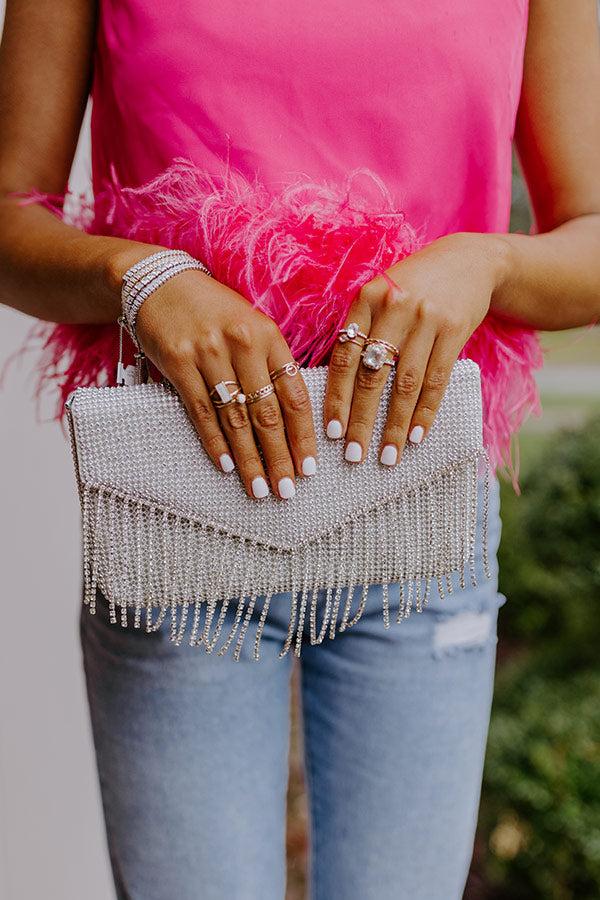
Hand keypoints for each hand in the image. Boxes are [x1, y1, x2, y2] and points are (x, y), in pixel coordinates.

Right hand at [133, 267, 317, 499]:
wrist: (161, 282)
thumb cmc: (213, 310)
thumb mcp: (251, 326)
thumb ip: (271, 364)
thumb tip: (292, 417)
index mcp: (269, 336)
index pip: (294, 395)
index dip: (303, 435)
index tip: (309, 467)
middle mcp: (243, 344)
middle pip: (267, 412)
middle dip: (279, 456)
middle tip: (288, 490)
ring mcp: (209, 354)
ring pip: (236, 418)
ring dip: (250, 458)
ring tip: (260, 488)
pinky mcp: (178, 362)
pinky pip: (201, 411)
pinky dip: (215, 441)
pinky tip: (227, 466)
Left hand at [323, 232, 506, 463]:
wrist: (469, 261)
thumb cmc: (414, 287)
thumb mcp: (381, 295)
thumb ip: (360, 331)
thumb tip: (336, 388)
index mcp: (366, 299)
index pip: (344, 356)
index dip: (336, 397)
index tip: (331, 432)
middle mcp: (394, 307)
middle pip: (372, 375)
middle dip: (362, 420)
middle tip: (354, 456)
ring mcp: (427, 318)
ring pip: (405, 384)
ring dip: (395, 425)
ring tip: (387, 456)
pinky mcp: (455, 329)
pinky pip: (437, 380)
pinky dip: (426, 412)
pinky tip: (417, 437)